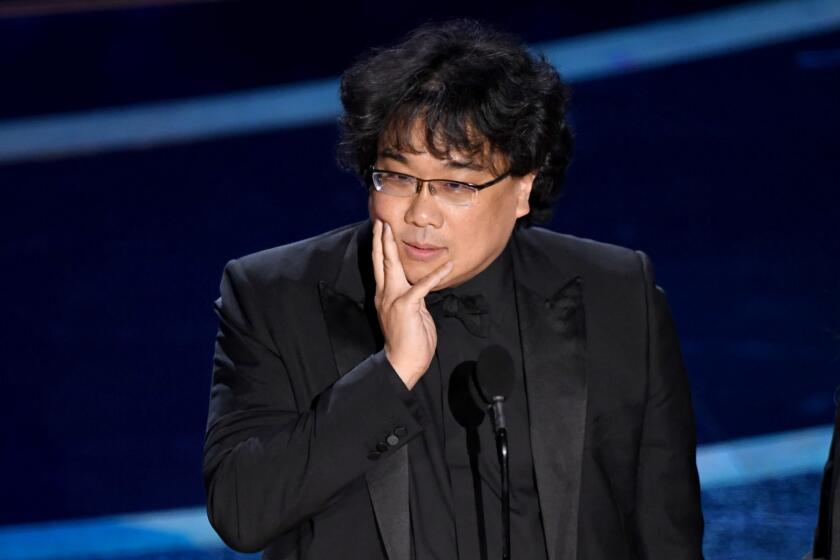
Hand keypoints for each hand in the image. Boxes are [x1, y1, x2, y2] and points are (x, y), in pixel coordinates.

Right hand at [372, 219, 452, 388]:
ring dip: (391, 246)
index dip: (380, 248)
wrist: (403, 362)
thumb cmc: (410, 342)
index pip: (380, 268)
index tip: (380, 231)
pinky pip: (423, 286)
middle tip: (379, 220)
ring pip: (390, 266)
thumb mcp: (411, 314)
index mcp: (385, 296)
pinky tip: (449, 265)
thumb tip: (419, 289)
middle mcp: (385, 294)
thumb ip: (412, 298)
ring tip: (390, 229)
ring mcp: (394, 299)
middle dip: (380, 239)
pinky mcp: (407, 305)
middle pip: (380, 261)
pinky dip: (437, 275)